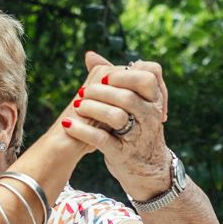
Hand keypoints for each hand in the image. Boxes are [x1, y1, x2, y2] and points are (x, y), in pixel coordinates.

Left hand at [75, 53, 171, 200]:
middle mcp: (151, 115)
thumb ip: (112, 78)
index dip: (123, 73)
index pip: (150, 74)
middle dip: (101, 90)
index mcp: (155, 99)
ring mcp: (139, 135)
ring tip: (77, 107)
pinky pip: (102, 139)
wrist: (146, 168)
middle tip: (84, 92)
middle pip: (128, 95)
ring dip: (91, 108)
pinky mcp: (123, 154)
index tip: (104, 77)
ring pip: (117, 115)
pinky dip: (81, 130)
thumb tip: (90, 56)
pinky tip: (68, 125)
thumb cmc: (133, 127)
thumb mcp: (131, 102)